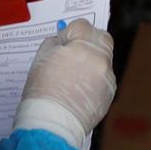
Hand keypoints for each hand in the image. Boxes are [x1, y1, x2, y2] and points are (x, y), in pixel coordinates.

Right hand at [11, 21, 116, 149]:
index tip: (63, 42)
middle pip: (102, 37)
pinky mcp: (109, 93)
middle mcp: (100, 60)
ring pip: (104, 58)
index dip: (70, 32)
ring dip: (92, 60)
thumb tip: (63, 40)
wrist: (52, 124)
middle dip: (90, 39)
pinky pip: (104, 77)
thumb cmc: (42, 92)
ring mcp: (107, 78)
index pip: (82, 25)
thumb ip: (55, 43)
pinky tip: (79, 89)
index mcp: (82, 48)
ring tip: (74, 74)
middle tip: (76, 48)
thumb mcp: (41, 58)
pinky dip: (94, 78)